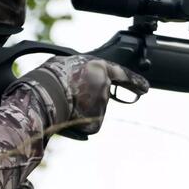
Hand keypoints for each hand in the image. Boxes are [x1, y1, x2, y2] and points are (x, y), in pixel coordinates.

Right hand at [15, 55, 148, 136]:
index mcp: (100, 68)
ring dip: (79, 110)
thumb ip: (83, 71)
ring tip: (62, 104)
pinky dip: (77, 124)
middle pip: (100, 96)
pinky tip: (66, 117)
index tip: (146, 88)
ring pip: (92, 112)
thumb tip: (82, 80)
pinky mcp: (96, 124)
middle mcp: (106, 87)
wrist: (42, 97)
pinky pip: (87, 125)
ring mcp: (102, 106)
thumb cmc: (49, 77)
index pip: (123, 75)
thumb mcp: (67, 63)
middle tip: (71, 98)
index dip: (135, 82)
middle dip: (89, 99)